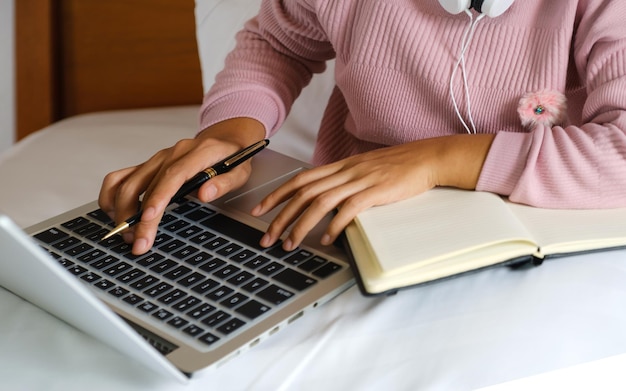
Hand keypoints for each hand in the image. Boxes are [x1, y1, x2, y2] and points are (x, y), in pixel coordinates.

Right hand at [98, 117, 264, 254]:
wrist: (223, 138)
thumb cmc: (233, 158)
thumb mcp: (241, 171)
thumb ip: (225, 182)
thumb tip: (205, 193)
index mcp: (198, 152)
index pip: (174, 175)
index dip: (159, 196)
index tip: (149, 217)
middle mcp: (173, 153)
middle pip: (147, 184)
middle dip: (138, 216)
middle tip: (138, 243)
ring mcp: (157, 158)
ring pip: (128, 181)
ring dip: (121, 210)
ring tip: (127, 235)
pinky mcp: (148, 165)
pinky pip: (120, 177)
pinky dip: (112, 196)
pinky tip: (115, 215)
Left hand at [251, 134, 493, 250]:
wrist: (427, 158)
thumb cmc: (398, 166)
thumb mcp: (365, 169)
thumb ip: (344, 180)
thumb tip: (326, 196)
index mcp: (340, 166)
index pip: (300, 179)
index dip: (276, 194)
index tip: (259, 210)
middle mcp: (345, 171)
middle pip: (303, 193)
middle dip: (280, 216)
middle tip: (266, 236)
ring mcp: (359, 180)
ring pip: (320, 202)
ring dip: (300, 225)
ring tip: (289, 244)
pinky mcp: (376, 191)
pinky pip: (348, 209)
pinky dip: (333, 225)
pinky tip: (326, 239)